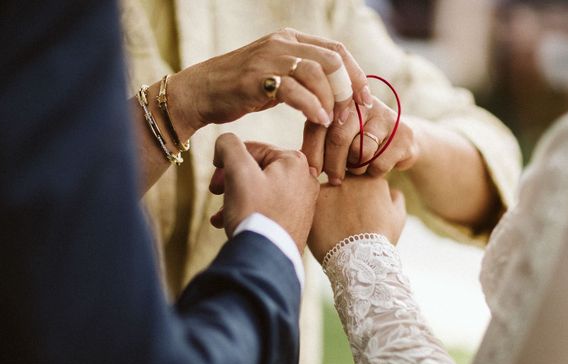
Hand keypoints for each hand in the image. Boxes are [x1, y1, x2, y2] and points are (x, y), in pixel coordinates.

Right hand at [173, 28, 372, 133]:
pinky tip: (319, 120)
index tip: (366, 99)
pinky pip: (294, 90)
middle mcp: (282, 43)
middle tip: (355, 112)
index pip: (336, 50)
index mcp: (290, 40)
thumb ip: (302, 79)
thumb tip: (334, 95)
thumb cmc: (240, 90)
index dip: (356, 74)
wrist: (201, 93)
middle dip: (349, 87)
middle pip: (331, 59)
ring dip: (330, 99)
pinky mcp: (257, 78)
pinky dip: (311, 106)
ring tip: (334, 120)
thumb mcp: (276, 77)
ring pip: (316, 72)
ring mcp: (269, 58)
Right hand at [209, 134, 319, 252]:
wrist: (268, 260)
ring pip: (260, 190)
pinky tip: (230, 223)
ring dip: (235, 197)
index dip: (227, 161)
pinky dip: (248, 211)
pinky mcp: (297, 221)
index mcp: (295, 161)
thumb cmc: (255, 213)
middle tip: (216, 193)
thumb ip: (229, 146)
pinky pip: (268, 207)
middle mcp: (305, 179)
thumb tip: (225, 142)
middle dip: (231, 181)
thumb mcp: (237, 171)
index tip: (215, 180)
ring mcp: (303, 201)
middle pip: (257, 170)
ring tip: (221, 213)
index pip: (252, 149)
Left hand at [302, 97, 418, 183]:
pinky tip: (376, 167)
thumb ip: (317, 138)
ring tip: (358, 167)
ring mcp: (384, 116)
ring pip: (361, 152)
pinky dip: (373, 172)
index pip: (319, 125)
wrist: (402, 140)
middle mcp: (361, 102)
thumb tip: (296, 161)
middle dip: (333, 164)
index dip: (313, 151)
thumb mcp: (335, 135)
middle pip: (339, 137)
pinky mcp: (403, 133)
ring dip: (356, 168)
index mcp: (338, 100)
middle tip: (333, 180)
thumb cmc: (358, 142)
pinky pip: (379, 163)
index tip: (311, 172)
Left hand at [308, 175, 405, 262]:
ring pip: (326, 190)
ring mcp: (332, 187)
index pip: (362, 178)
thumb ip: (396, 199)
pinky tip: (321, 229)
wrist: (359, 259)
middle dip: (342, 197)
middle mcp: (351, 178)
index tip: (359, 212)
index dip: (360, 196)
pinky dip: (314, 213)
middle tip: (344, 220)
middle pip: (343, 181)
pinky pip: (311, 201)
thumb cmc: (381, 241)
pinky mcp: (314, 199)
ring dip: (327, 204)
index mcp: (373, 179)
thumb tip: (391, 191)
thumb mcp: (398, 219)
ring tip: (332, 226)